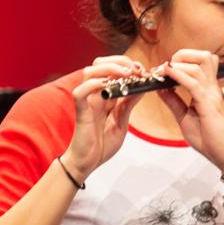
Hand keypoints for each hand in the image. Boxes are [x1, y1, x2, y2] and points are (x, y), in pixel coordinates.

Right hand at [62, 56, 148, 181]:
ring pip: (90, 72)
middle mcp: (94, 94)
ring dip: (109, 68)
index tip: (142, 70)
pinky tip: (108, 86)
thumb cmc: (102, 144)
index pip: (112, 69)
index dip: (127, 65)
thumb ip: (129, 104)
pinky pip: (81, 91)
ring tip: (126, 74)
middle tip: (136, 69)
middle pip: (99, 64)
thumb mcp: (122, 121)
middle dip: (119, 61)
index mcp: (105, 95)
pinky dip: (95, 84)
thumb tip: (142, 87)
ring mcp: (86, 100)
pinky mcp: (80, 110)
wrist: (88, 162)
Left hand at [156, 49, 223, 171]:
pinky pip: (193, 83)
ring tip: (165, 71)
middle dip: (183, 55)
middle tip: (167, 66)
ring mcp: (211, 94)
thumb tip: (160, 87)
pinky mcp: (207, 104)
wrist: (221, 153)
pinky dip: (179, 76)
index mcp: (208, 89)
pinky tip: (167, 75)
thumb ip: (173, 101)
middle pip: (204, 56)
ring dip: (178, 65)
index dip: (183, 59)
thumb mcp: (184, 116)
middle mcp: (212, 88)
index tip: (164, 68)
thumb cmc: (207, 137)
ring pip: (199, 66)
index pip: (202, 61)